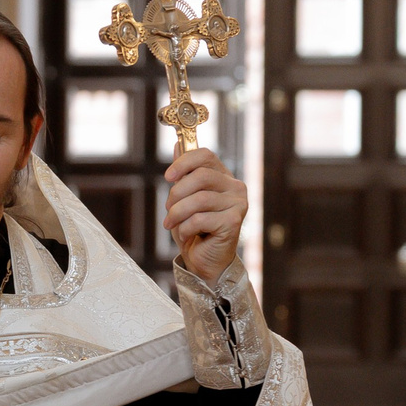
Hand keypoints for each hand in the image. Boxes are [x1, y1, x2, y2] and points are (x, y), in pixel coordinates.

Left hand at [163, 147, 246, 281]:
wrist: (205, 260)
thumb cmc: (194, 229)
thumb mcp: (183, 199)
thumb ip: (183, 174)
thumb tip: (177, 145)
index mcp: (223, 176)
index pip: (206, 155)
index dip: (183, 162)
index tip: (167, 177)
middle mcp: (235, 187)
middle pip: (201, 176)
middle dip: (176, 194)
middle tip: (167, 211)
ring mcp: (238, 204)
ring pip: (199, 199)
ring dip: (177, 214)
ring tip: (170, 225)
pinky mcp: (235, 222)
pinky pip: (201, 219)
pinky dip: (186, 229)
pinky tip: (186, 235)